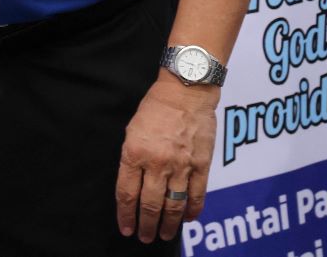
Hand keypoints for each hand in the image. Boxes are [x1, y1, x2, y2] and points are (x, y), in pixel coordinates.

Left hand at [115, 72, 215, 242]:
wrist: (186, 90)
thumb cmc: (156, 107)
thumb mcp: (132, 130)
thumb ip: (132, 159)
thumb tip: (133, 186)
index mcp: (135, 153)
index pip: (127, 194)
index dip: (125, 215)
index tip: (126, 228)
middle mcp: (157, 163)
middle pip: (150, 205)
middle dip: (146, 226)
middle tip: (144, 237)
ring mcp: (181, 166)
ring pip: (174, 206)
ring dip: (168, 225)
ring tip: (164, 235)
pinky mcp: (201, 165)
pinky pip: (197, 196)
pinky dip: (192, 211)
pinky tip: (187, 219)